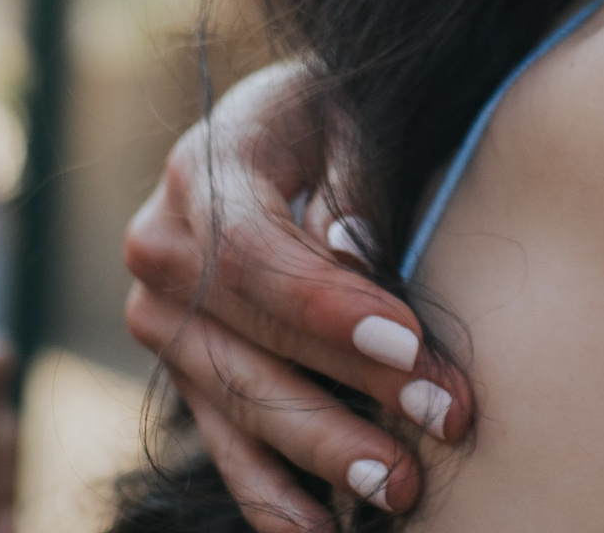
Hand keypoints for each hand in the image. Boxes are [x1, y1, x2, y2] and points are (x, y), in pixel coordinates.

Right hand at [123, 62, 472, 530]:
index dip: (329, 305)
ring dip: (325, 452)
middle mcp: (161, 250)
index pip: (256, 255)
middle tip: (441, 421)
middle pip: (254, 340)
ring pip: (241, 400)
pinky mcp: (185, 366)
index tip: (409, 341)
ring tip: (403, 486)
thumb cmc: (334, 112)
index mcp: (201, 171)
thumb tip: (352, 251)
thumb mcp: (353, 114)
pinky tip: (323, 529)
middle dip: (354, 389)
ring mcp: (163, 318)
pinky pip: (224, 436)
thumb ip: (355, 180)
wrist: (280, 123)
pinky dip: (272, 491)